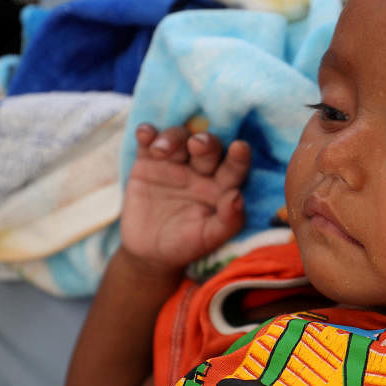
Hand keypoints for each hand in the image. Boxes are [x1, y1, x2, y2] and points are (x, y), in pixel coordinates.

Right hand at [120, 124, 251, 272]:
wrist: (148, 252)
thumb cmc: (186, 245)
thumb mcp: (208, 238)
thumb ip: (228, 221)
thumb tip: (237, 197)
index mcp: (221, 185)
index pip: (235, 167)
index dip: (239, 157)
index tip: (240, 148)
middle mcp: (201, 169)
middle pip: (207, 145)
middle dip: (204, 141)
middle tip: (197, 144)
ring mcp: (174, 162)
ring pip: (178, 138)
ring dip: (172, 137)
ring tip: (160, 150)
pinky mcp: (148, 161)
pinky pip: (148, 142)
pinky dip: (147, 134)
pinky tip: (144, 133)